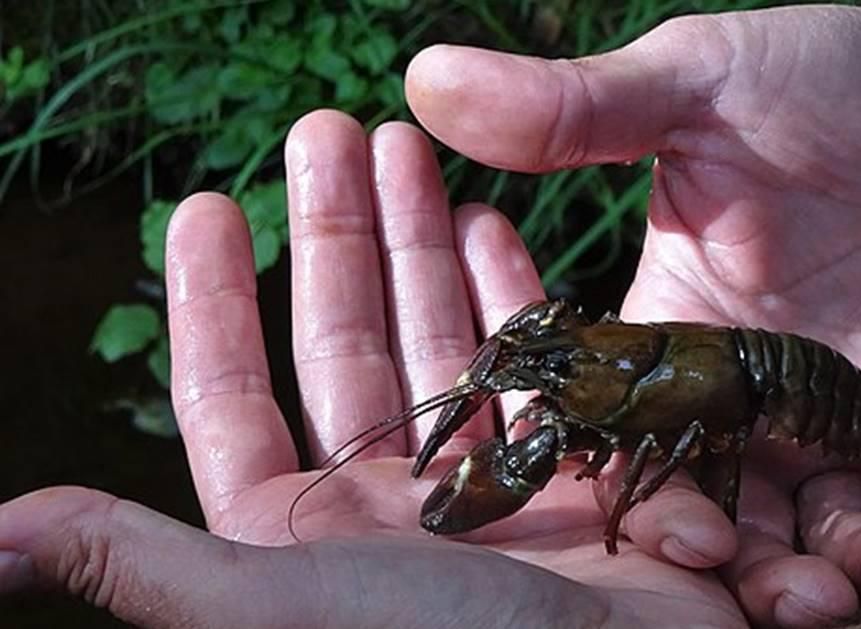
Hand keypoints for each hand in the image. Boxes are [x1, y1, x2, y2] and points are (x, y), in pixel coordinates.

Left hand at [0, 111, 748, 627]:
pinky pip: (529, 360)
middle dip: (333, 234)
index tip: (204, 202)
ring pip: (435, 335)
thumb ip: (148, 564)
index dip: (209, 300)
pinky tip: (488, 222)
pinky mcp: (568, 466)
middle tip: (331, 130)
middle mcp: (385, 502)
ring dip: (419, 242)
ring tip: (409, 149)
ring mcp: (481, 481)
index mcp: (299, 534)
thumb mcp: (284, 606)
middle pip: (342, 340)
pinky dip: (509, 289)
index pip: (231, 396)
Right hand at [405, 4, 860, 622]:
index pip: (630, 445)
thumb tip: (426, 77)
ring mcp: (849, 426)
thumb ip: (576, 109)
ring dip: (856, 569)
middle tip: (785, 592)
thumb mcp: (692, 87)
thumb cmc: (822, 79)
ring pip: (837, 534)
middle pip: (733, 519)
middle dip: (752, 568)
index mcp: (671, 346)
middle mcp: (751, 408)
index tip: (664, 524)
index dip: (641, 495)